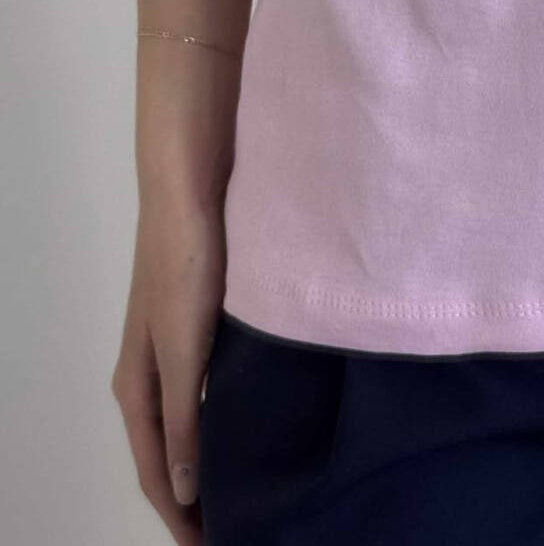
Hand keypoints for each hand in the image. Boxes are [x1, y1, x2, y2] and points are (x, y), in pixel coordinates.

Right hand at [110, 199, 225, 545]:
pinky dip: (218, 422)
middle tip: (232, 530)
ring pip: (184, 425)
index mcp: (137, 386)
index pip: (153, 471)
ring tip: (241, 491)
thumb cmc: (185, 266)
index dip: (179, 518)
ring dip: (206, 462)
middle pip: (164, 455)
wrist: (189, 191)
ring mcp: (170, 348)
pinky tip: (247, 425)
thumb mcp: (185, 345)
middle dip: (190, 500)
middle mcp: (147, 374)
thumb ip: (183, 416)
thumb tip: (184, 490)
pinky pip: (203, 393)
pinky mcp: (195, 326)